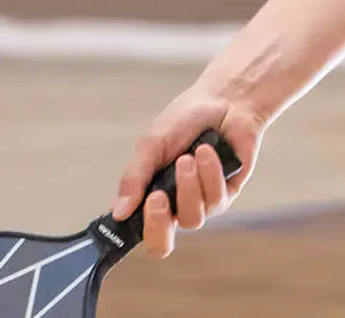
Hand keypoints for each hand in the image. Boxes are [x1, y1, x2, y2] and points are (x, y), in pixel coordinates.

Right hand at [111, 89, 263, 258]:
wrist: (224, 100)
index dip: (128, 236)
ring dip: (189, 186)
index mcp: (149, 195)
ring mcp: (200, 203)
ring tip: (188, 156)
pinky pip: (215, 201)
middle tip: (157, 196)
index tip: (129, 215)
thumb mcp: (151, 144)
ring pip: (192, 219)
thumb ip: (134, 178)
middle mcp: (174, 206)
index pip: (135, 229)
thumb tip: (118, 212)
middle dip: (158, 223)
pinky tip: (207, 151)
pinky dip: (210, 174)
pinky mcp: (226, 195)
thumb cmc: (184, 120)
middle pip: (161, 244)